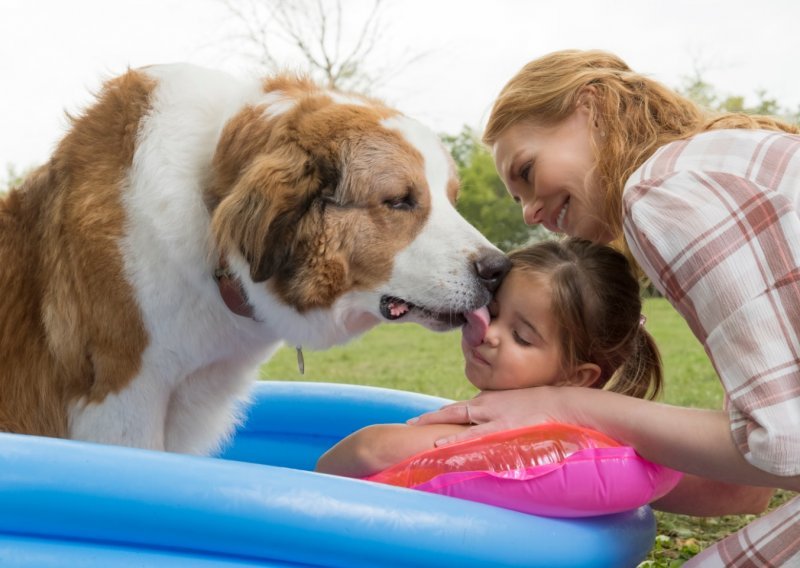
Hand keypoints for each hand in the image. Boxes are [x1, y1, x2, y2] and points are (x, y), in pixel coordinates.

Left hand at [410, 386, 579, 445]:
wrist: (561, 403)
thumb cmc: (542, 407)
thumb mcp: (517, 408)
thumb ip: (503, 416)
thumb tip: (498, 428)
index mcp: (489, 400)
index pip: (460, 408)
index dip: (442, 414)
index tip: (424, 420)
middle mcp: (486, 405)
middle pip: (451, 411)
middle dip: (429, 417)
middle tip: (409, 423)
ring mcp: (491, 416)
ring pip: (456, 419)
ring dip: (435, 426)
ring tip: (414, 431)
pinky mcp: (500, 428)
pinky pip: (471, 437)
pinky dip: (454, 442)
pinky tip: (439, 447)